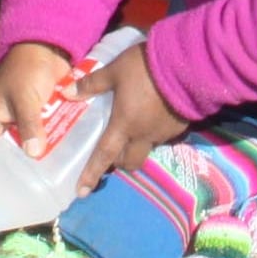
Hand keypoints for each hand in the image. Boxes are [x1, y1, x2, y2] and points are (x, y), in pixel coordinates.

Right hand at [0, 41, 74, 194]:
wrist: (47, 50)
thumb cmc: (25, 70)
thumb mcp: (23, 97)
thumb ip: (29, 123)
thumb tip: (34, 153)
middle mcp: (5, 129)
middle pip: (1, 161)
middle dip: (5, 181)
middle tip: (12, 206)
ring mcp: (25, 128)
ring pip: (25, 155)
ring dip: (31, 171)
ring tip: (38, 196)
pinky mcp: (43, 125)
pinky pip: (44, 145)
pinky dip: (49, 157)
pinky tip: (59, 173)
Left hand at [71, 43, 189, 193]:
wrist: (189, 65)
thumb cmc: (146, 69)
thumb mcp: (114, 71)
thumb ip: (92, 84)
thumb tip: (66, 92)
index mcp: (124, 125)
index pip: (104, 156)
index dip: (92, 174)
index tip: (82, 192)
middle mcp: (144, 135)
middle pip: (130, 161)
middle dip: (119, 162)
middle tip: (110, 152)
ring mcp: (164, 133)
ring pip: (147, 149)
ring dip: (138, 146)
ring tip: (133, 130)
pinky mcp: (180, 126)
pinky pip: (162, 136)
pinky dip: (154, 132)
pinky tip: (152, 117)